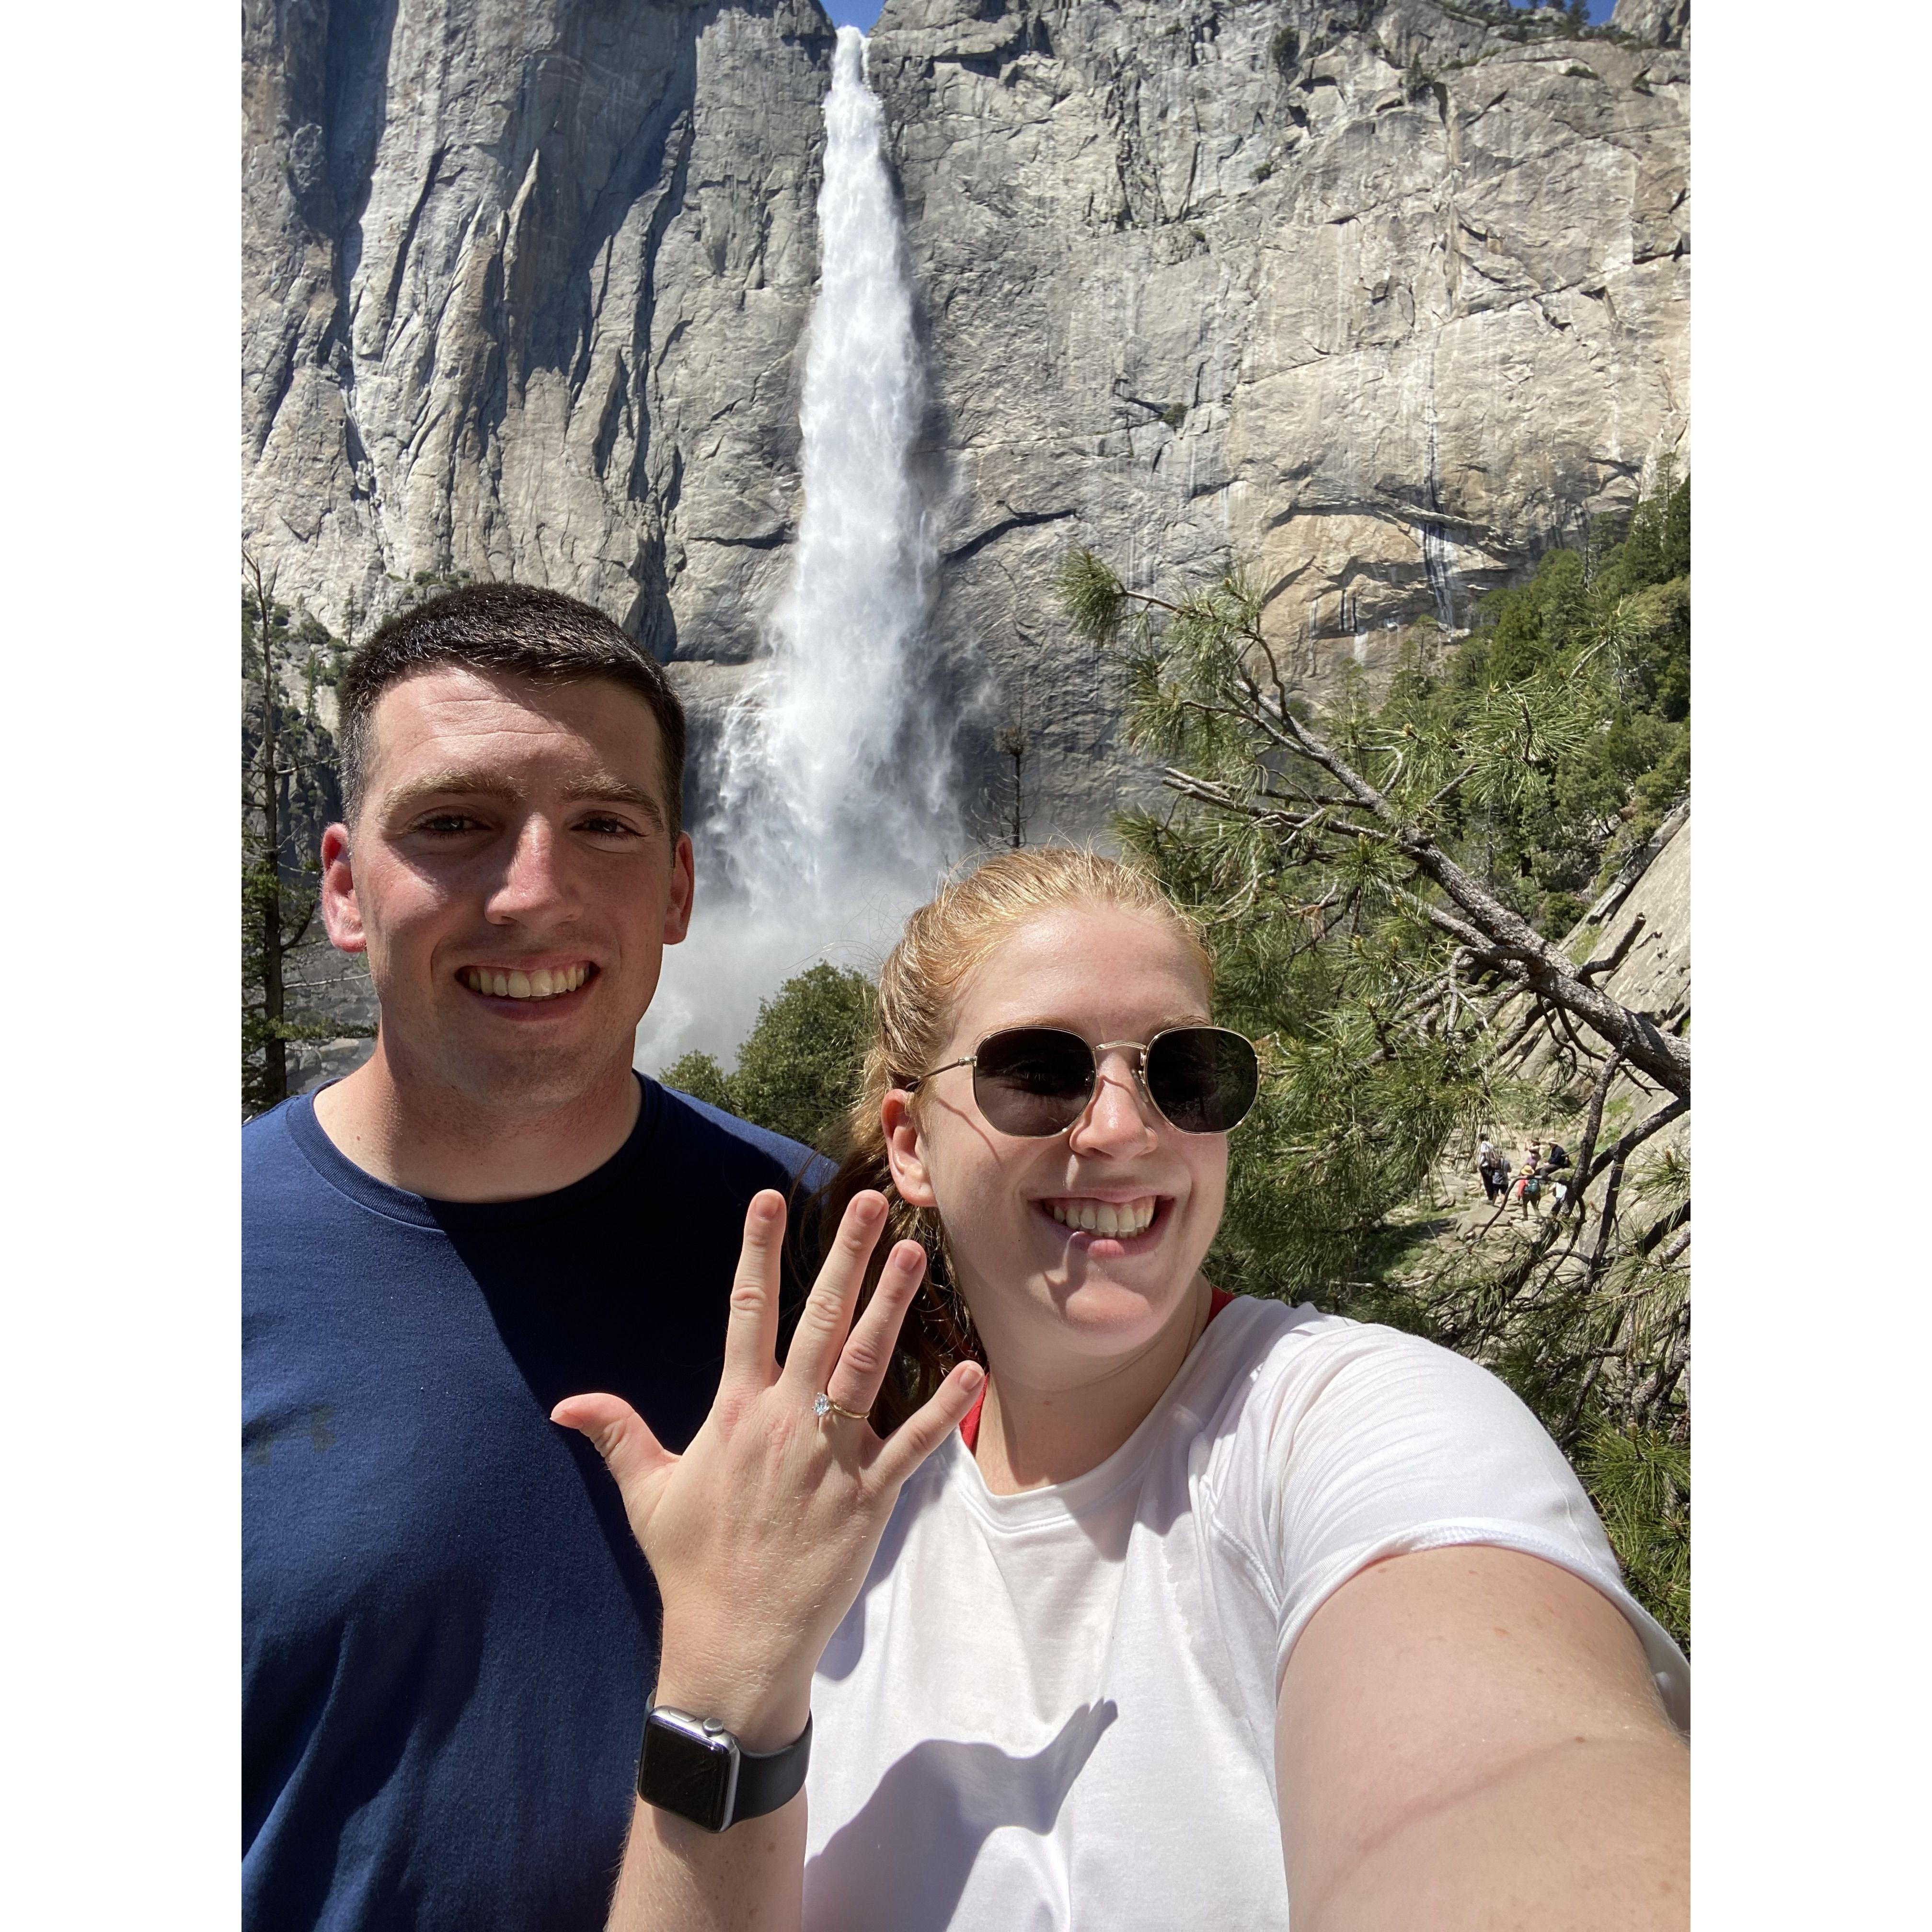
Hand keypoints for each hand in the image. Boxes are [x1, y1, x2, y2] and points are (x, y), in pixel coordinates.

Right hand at [553, 1188, 983, 1750]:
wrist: (732, 1646)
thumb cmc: (690, 1568)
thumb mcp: (649, 1494)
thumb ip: (618, 1436)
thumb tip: (564, 1403)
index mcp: (735, 1412)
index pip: (745, 1312)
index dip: (758, 1252)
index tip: (769, 1199)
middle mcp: (784, 1422)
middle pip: (819, 1320)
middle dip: (846, 1255)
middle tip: (874, 1200)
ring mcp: (829, 1458)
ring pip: (868, 1363)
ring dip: (894, 1305)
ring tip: (916, 1252)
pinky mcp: (868, 1499)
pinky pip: (913, 1444)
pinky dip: (944, 1406)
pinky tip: (972, 1367)